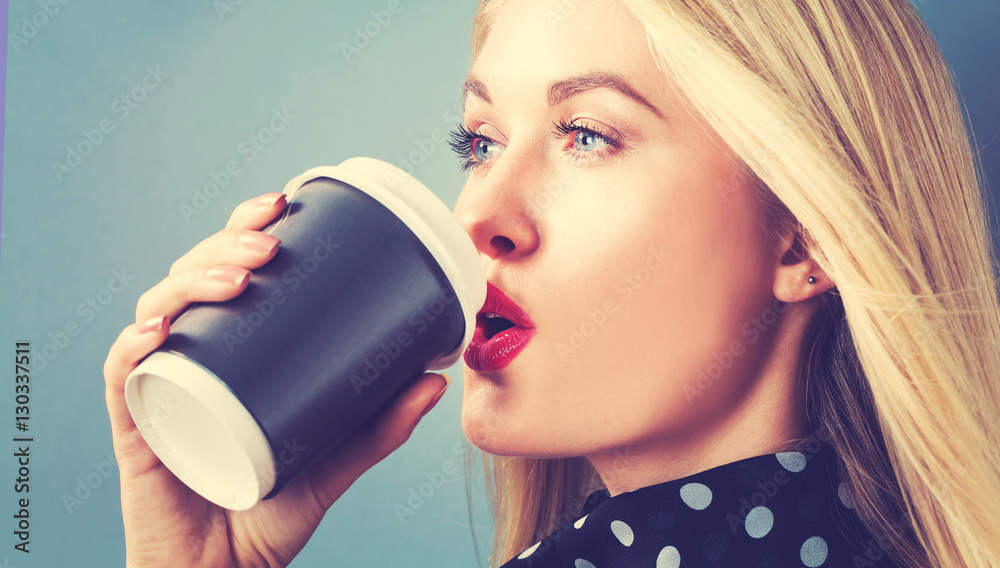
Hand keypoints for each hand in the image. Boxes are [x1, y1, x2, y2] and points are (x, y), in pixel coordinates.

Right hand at [103, 192, 450, 566]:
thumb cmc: (268, 513)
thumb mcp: (333, 460)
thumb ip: (378, 427)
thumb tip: (435, 379)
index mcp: (232, 352)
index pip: (230, 274)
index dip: (245, 229)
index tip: (282, 203)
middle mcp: (193, 357)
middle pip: (193, 278)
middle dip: (225, 246)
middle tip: (268, 244)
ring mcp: (162, 386)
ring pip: (158, 310)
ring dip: (192, 281)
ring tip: (239, 277)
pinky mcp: (137, 425)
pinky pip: (122, 376)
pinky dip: (133, 346)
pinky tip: (157, 330)